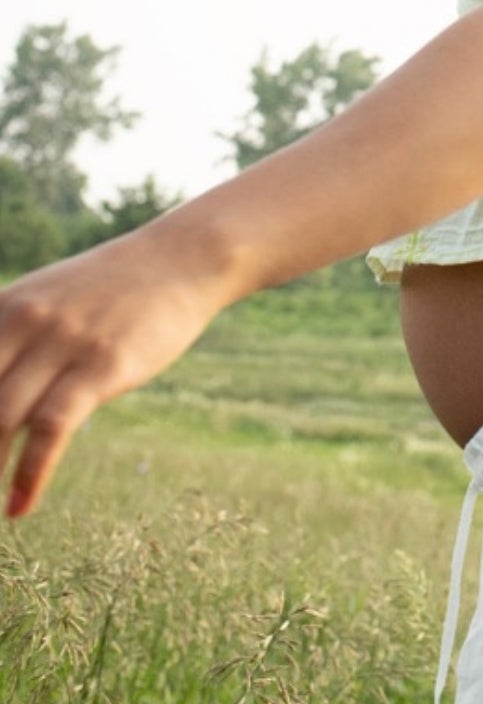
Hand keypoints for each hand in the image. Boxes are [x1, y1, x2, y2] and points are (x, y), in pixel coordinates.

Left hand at [0, 232, 234, 518]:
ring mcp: (63, 343)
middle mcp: (23, 321)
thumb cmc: (111, 288)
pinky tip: (18, 506)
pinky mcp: (102, 366)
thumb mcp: (47, 301)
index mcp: (1, 308)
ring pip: (1, 418)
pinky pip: (52, 429)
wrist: (180, 260)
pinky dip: (29, 474)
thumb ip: (10, 339)